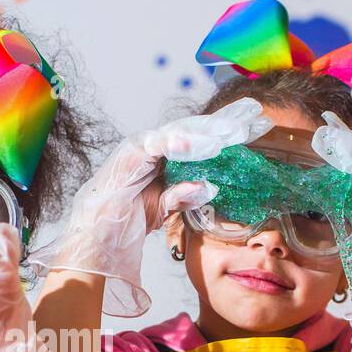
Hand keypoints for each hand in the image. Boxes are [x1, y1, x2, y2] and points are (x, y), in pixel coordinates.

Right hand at [30, 98, 273, 315]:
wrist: (99, 233)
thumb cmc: (126, 219)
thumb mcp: (165, 207)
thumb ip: (185, 195)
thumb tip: (210, 188)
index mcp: (163, 156)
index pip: (198, 139)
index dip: (224, 132)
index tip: (252, 128)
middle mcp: (153, 145)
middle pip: (193, 129)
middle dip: (223, 123)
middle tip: (251, 118)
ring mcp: (141, 146)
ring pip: (179, 131)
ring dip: (206, 131)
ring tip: (232, 130)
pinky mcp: (130, 152)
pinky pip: (159, 144)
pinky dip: (179, 143)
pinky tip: (201, 145)